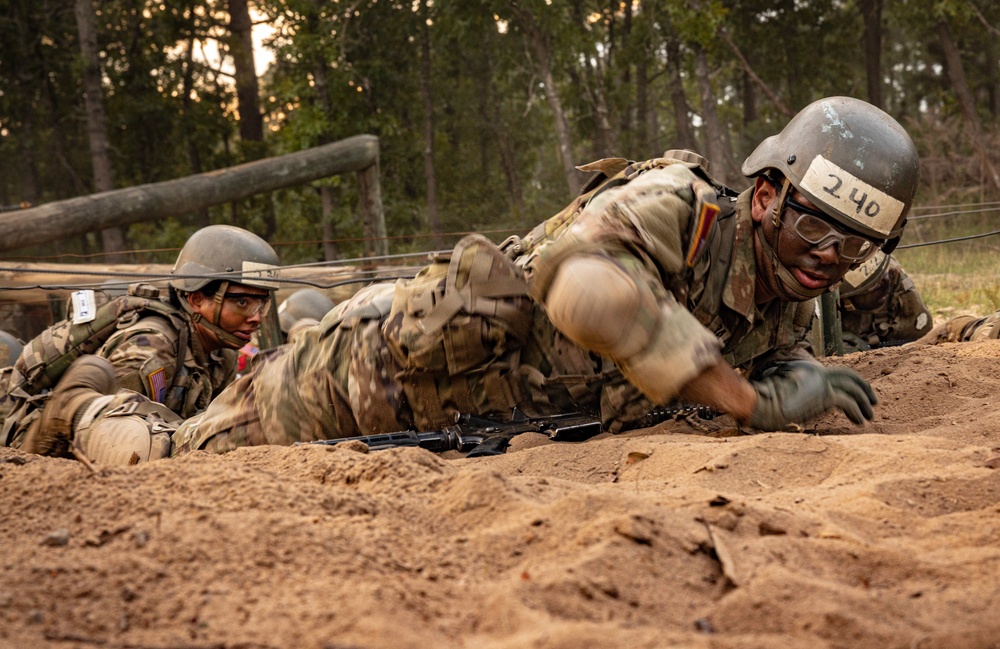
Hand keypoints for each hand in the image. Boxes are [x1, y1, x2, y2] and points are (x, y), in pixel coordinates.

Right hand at [748, 361, 876, 430]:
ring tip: (869, 415)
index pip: (837, 373)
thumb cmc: (766, 402)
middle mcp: (818, 373)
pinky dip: (857, 412)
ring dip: (864, 403)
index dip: (851, 382)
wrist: (763, 404)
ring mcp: (822, 383)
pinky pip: (849, 403)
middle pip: (850, 377)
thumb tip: (803, 401)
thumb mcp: (784, 391)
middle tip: (873, 401)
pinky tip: (859, 421)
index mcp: (809, 371)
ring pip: (854, 390)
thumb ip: (798, 391)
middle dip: (864, 388)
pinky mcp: (825, 396)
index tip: (857, 393)